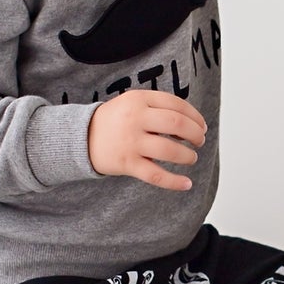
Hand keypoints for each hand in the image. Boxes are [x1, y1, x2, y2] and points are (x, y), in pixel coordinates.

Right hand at [87, 89, 206, 191]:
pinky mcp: (127, 163)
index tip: (202, 126)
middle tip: (200, 141)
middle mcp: (135, 119)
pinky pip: (156, 175)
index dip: (195, 117)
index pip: (176, 104)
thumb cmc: (116, 120)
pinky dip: (174, 182)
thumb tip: (193, 124)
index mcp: (139, 99)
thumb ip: (159, 107)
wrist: (81, 137)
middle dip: (195, 134)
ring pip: (169, 150)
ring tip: (191, 158)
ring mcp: (130, 142)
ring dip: (187, 156)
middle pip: (177, 124)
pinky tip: (187, 184)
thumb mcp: (133, 103)